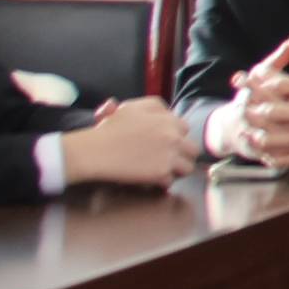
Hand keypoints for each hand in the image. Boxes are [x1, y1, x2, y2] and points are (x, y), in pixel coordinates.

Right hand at [61, 97, 191, 187]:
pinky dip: (161, 181)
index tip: (165, 142)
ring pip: (187, 168)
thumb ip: (155, 106)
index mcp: (168, 120)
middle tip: (169, 159)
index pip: (185, 129)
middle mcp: (173, 137)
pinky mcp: (160, 173)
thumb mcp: (132, 107)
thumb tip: (169, 112)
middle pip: (193, 150)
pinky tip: (150, 178)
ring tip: (163, 170)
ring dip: (177, 170)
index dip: (175, 136)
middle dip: (183, 154)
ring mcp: (168, 156)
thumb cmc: (109, 129)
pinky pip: (170, 181)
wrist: (95, 151)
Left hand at [233, 38, 288, 165]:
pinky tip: (249, 137)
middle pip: (269, 108)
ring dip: (251, 122)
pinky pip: (274, 151)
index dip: (260, 78)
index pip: (278, 85)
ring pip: (268, 132)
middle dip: (250, 97)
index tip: (245, 73)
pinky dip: (260, 145)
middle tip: (236, 87)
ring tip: (238, 112)